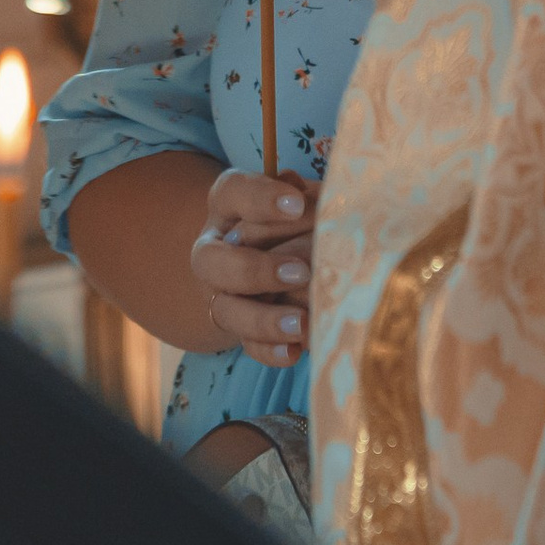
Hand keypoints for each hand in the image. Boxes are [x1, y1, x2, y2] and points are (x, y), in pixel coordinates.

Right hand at [189, 167, 318, 366]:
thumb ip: (310, 196)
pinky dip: (269, 350)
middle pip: (212, 261)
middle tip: (302, 272)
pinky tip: (294, 351)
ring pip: (224, 310)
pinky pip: (245, 344)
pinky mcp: (240, 327)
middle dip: (256, 269)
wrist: (278, 248)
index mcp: (228, 205)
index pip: (232, 192)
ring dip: (263, 319)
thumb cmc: (296, 213)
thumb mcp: (301, 195)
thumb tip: (332, 201)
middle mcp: (216, 249)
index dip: (261, 199)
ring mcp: (221, 292)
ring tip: (303, 323)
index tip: (297, 204)